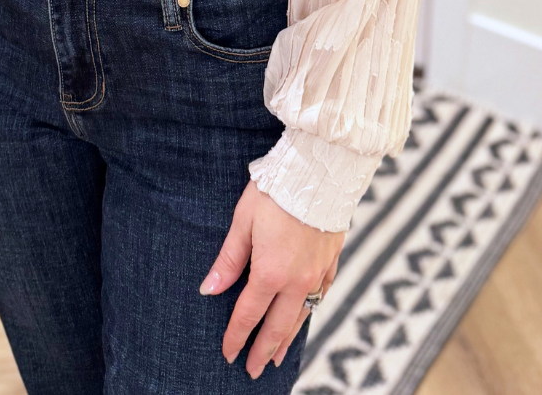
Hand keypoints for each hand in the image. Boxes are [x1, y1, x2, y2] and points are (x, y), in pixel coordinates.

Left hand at [200, 180, 343, 378]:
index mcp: (271, 273)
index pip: (249, 315)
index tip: (228, 354)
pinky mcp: (332, 262)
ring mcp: (318, 274)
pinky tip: (304, 316)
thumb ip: (228, 260)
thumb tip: (209, 290)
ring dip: (287, 339)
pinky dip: (309, 312)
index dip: (237, 337)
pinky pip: (320, 297)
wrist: (320, 171)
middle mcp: (297, 281)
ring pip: (301, 317)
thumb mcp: (243, 221)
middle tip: (253, 370)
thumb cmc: (276, 191)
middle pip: (277, 326)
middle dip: (263, 350)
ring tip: (276, 356)